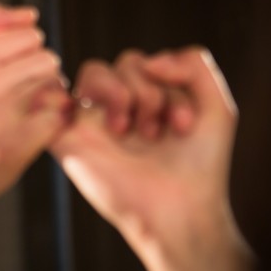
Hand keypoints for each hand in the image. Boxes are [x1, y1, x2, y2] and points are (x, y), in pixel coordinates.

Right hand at [0, 1, 68, 270]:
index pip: (25, 29)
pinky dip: (53, 118)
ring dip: (51, 90)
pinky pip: (57, 114)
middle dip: (42, 67)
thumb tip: (30, 14)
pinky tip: (38, 123)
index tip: (18, 61)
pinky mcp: (16, 145)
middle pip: (44, 54)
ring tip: (34, 101)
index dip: (29, 44)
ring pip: (53, 80)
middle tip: (29, 84)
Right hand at [50, 47, 252, 270]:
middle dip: (150, 91)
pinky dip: (71, 95)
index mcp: (150, 99)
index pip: (151, 62)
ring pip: (95, 69)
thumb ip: (193, 63)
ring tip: (136, 132)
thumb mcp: (216, 107)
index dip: (171, 81)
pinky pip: (54, 94)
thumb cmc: (198, 167)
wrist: (178, 210)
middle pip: (127, 61)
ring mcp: (91, 119)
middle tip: (161, 131)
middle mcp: (119, 106)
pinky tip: (110, 124)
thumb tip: (147, 60)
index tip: (186, 126)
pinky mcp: (66, 135)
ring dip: (124, 94)